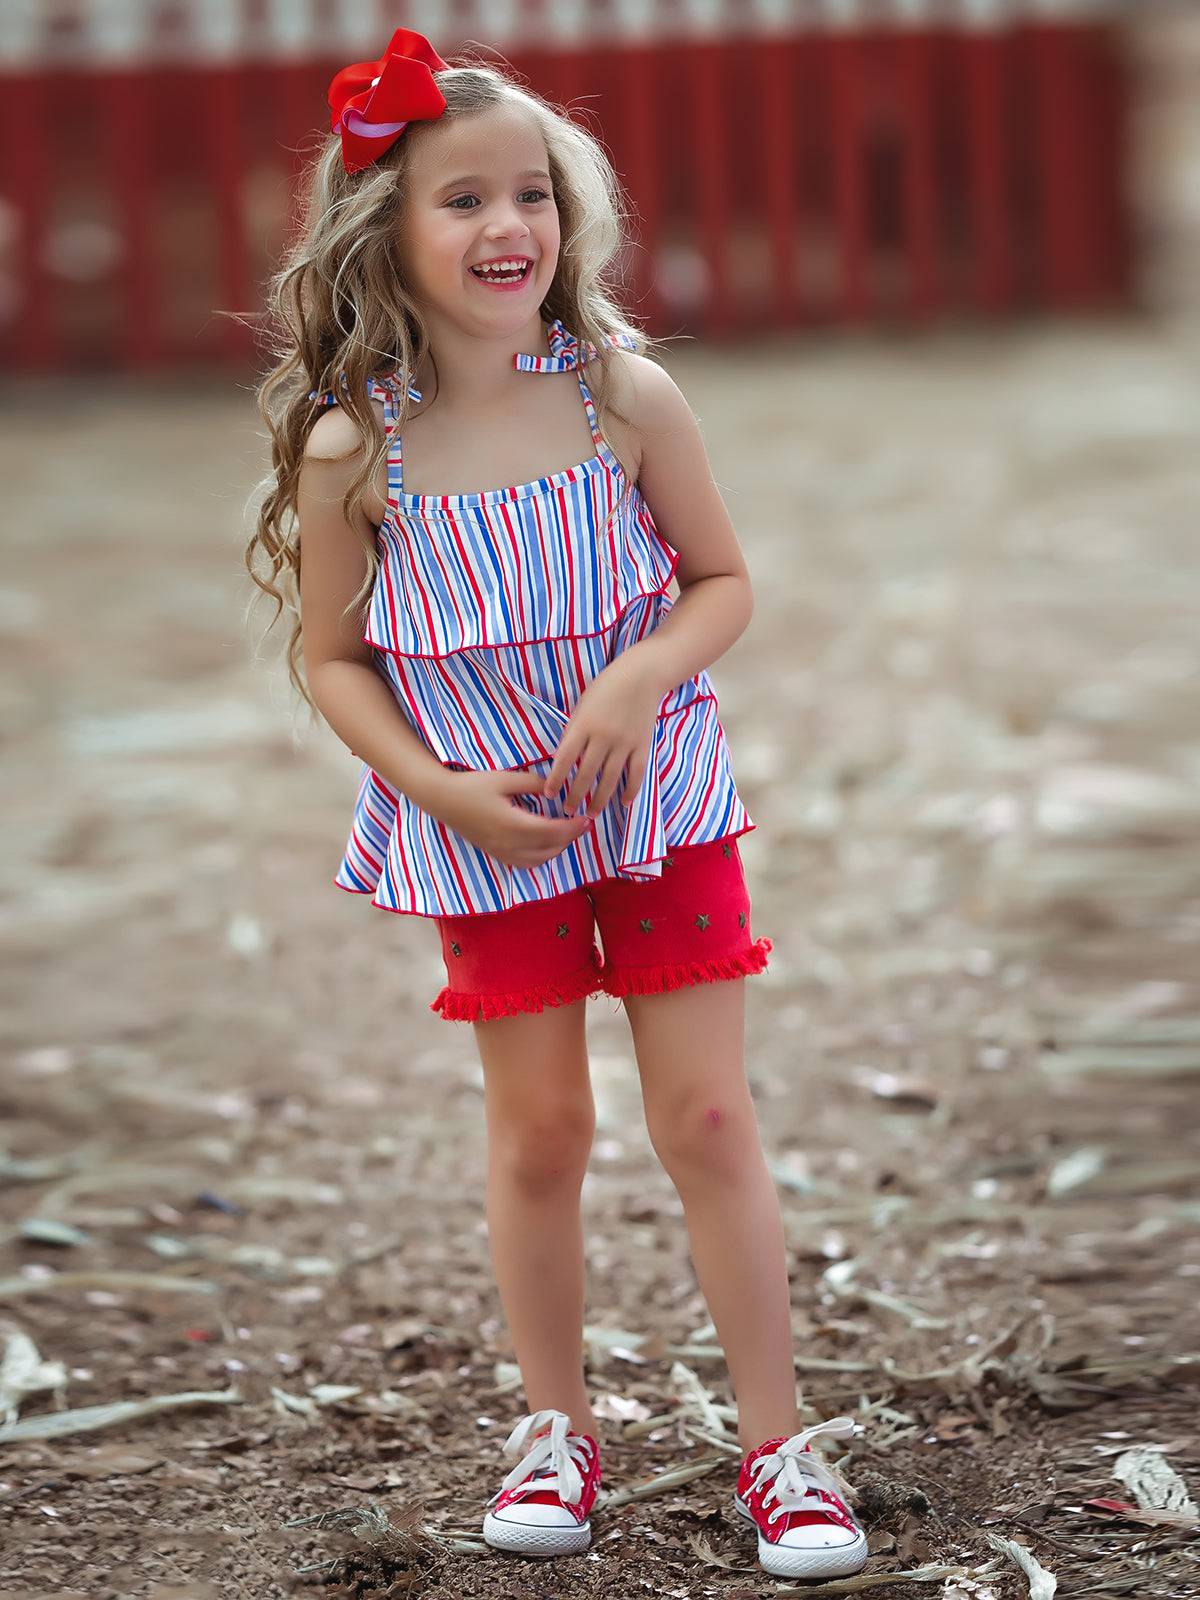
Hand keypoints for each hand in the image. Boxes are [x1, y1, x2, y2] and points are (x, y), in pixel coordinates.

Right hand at [428, 767, 591, 868]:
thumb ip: (534, 783)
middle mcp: (507, 843)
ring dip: (557, 849)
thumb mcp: (505, 778)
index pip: (552, 832)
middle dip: (570, 838)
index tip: (586, 818)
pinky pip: (525, 863)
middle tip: (582, 824)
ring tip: (567, 832)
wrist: (443, 799)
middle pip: (549, 848)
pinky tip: (547, 842)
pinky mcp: (496, 853)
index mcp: (511, 824)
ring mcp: (500, 852)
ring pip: (539, 860)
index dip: (573, 827)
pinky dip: (542, 856)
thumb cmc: (473, 785)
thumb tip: (558, 787)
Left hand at [543, 659, 659, 816]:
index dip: (556, 779)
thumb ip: (574, 732)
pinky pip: (637, 773)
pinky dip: (631, 789)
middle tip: (568, 810)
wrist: (642, 674)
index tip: (549, 794)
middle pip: (586, 774)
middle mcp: (603, 736)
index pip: (564, 758)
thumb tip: (563, 760)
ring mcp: (625, 742)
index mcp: (584, 724)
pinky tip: (625, 802)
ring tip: (591, 813)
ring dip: (600, 799)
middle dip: (575, 796)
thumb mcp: (582, 706)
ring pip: (610, 779)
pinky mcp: (643, 744)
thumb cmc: (606, 688)